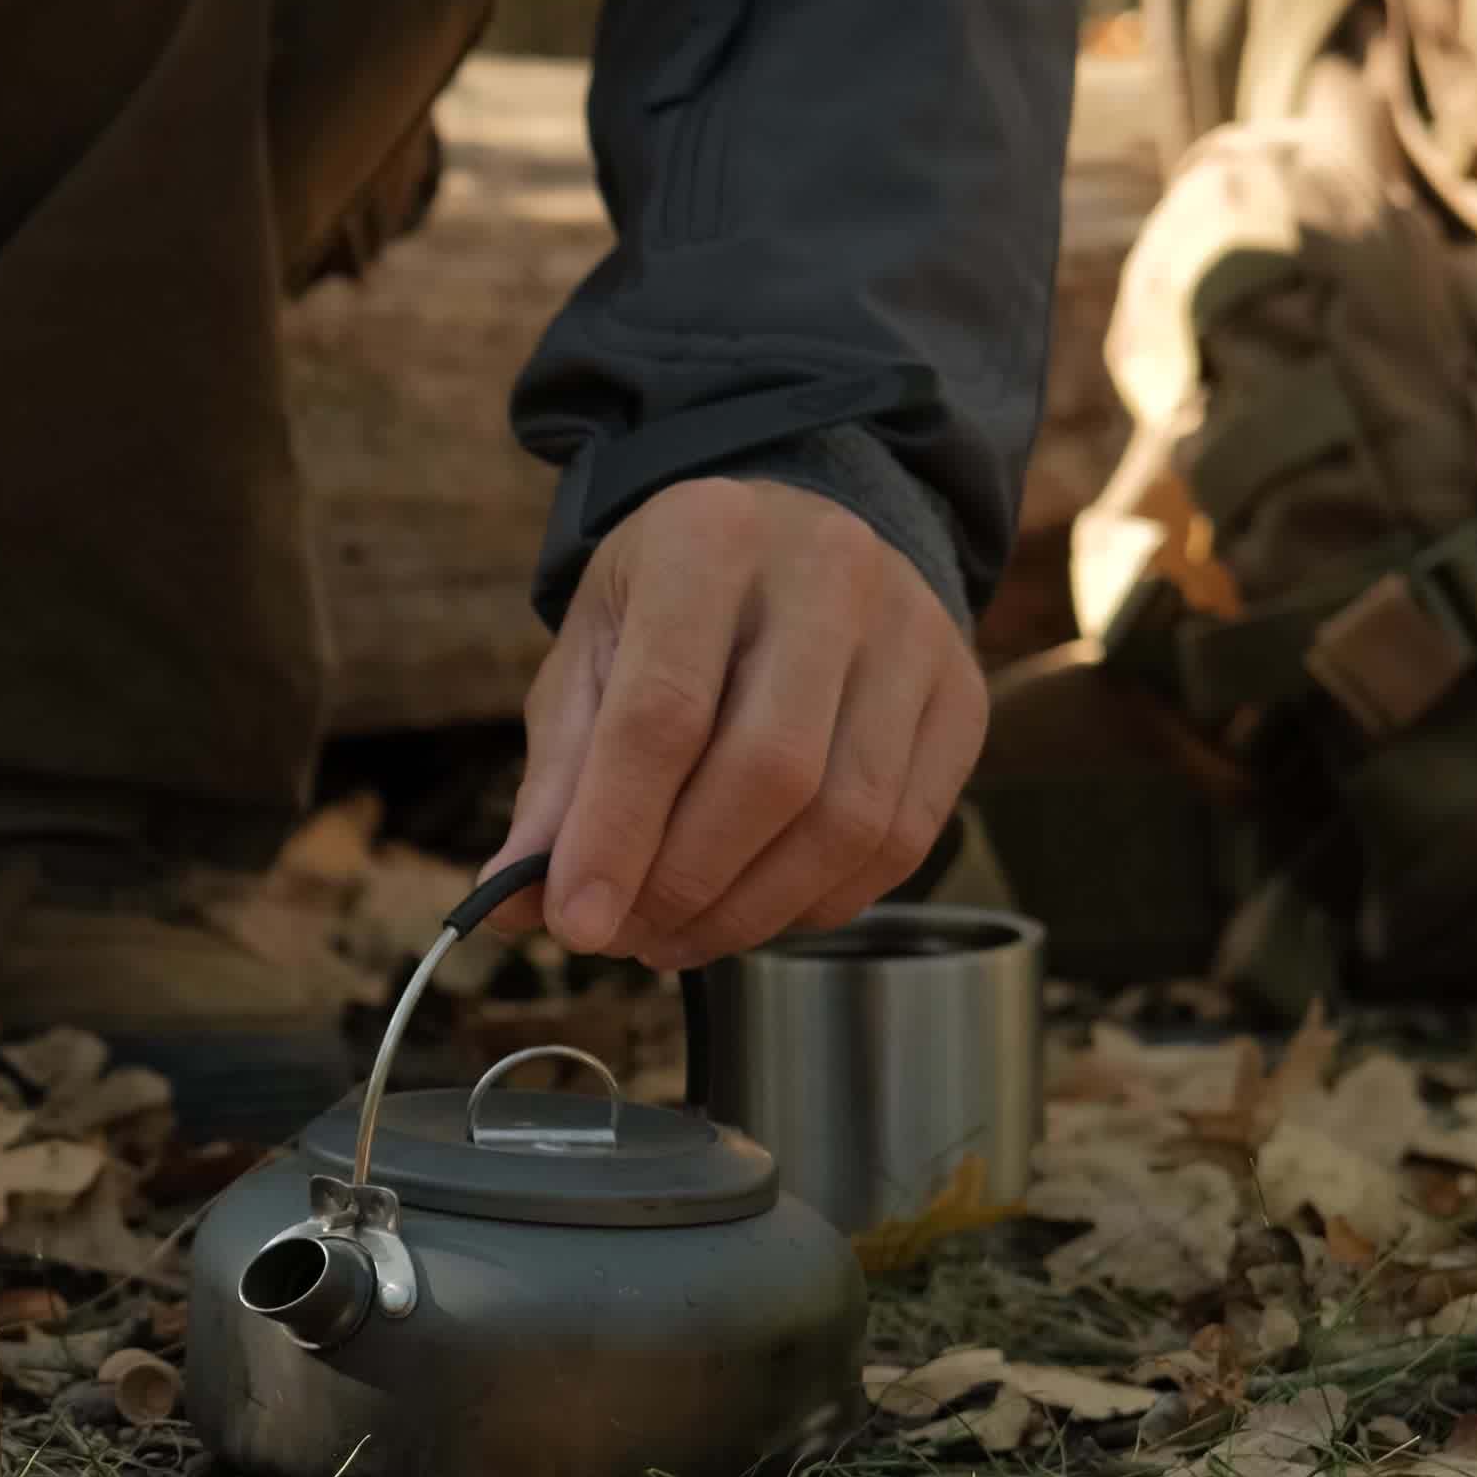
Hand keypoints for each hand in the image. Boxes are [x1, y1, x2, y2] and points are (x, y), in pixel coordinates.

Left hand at [480, 477, 984, 967]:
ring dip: (753, 910)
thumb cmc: (676, 606)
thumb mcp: (593, 655)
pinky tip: (756, 911)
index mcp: (709, 538)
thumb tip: (515, 903)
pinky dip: (820, 902)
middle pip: (770, 772)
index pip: (664, 712)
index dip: (616, 834)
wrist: (798, 538)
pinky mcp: (961, 697)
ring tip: (677, 936)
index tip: (575, 925)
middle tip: (627, 937)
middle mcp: (829, 572)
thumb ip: (559, 778)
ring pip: (847, 819)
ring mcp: (913, 634)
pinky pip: (902, 837)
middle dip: (687, 883)